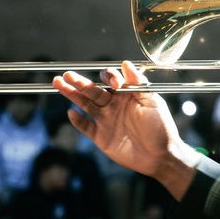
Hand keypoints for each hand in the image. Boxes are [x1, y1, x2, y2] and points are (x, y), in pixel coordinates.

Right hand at [52, 61, 198, 198]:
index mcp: (125, 94)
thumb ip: (139, 84)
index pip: (110, 80)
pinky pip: (86, 127)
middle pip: (92, 90)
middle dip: (79, 82)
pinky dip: (78, 120)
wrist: (160, 155)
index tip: (113, 82)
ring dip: (72, 95)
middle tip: (67, 75)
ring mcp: (105, 120)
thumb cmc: (160, 127)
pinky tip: (71, 112)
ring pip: (85, 105)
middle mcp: (113, 105)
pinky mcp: (101, 137)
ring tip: (59, 84)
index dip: (109, 77)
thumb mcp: (152, 102)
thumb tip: (126, 63)